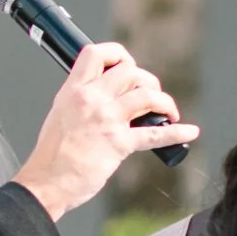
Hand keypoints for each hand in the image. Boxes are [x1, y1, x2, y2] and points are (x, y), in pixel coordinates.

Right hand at [13, 40, 197, 219]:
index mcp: (73, 90)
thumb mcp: (61, 114)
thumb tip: (106, 96)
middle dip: (147, 81)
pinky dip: (177, 132)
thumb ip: (82, 101)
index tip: (129, 65)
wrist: (47, 181)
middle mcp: (91, 99)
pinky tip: (190, 131)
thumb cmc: (53, 154)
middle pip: (130, 71)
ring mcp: (106, 119)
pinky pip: (155, 134)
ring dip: (165, 102)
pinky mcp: (119, 143)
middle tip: (151, 96)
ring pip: (147, 95)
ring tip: (168, 113)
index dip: (119, 54)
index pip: (96, 54)